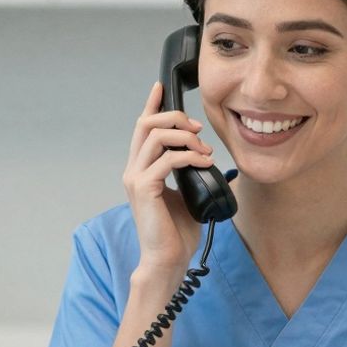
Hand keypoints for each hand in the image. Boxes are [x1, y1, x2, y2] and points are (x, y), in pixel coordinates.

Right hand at [122, 82, 214, 273]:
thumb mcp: (188, 194)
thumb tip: (212, 160)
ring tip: (204, 151)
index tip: (161, 87)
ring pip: (155, 136)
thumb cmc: (177, 233)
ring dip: (185, 136)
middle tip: (198, 128)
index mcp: (141, 168)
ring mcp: (136, 178)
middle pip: (147, 123)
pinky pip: (167, 159)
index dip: (151, 104)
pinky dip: (189, 156)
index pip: (142, 128)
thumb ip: (191, 173)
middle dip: (174, 116)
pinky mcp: (144, 188)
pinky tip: (204, 162)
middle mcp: (134, 169)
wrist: (168, 260)